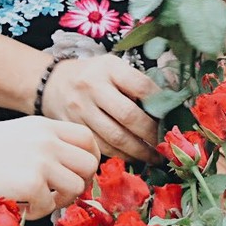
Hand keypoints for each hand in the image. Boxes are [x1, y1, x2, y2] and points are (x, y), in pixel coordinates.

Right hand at [0, 117, 99, 219]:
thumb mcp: (17, 134)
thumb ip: (43, 145)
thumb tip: (64, 169)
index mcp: (45, 126)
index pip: (87, 139)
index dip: (89, 159)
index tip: (78, 174)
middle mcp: (48, 140)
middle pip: (89, 164)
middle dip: (80, 183)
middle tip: (61, 194)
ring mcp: (42, 161)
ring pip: (76, 187)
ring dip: (60, 200)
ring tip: (37, 201)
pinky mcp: (32, 183)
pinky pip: (50, 206)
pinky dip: (37, 212)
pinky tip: (19, 205)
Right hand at [41, 55, 160, 163]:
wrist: (52, 84)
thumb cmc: (93, 76)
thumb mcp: (114, 68)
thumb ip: (138, 83)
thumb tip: (171, 105)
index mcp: (109, 68)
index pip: (141, 87)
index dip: (161, 104)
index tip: (173, 117)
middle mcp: (93, 87)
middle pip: (129, 116)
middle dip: (152, 135)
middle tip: (167, 144)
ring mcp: (81, 109)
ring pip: (115, 138)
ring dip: (140, 151)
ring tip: (155, 156)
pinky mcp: (74, 129)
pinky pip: (102, 148)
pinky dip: (122, 155)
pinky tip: (134, 157)